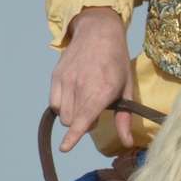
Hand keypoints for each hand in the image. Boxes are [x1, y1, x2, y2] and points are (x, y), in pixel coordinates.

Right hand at [49, 7, 135, 151]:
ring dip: (71, 115)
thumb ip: (124, 118)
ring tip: (84, 101)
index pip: (84, 118)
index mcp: (102, 90)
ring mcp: (66, 81)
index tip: (65, 148)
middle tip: (94, 109)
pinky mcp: (55, 76)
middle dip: (82, 123)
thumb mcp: (127, 88)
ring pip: (61, 114)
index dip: (74, 136)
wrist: (98, 33)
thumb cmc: (117, 62)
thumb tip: (127, 142)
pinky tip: (73, 96)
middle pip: (72, 121)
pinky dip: (61, 106)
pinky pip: (53, 103)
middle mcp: (81, 86)